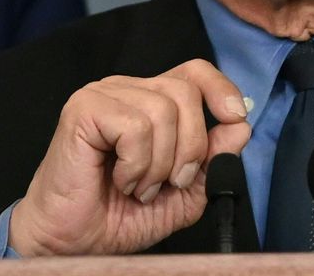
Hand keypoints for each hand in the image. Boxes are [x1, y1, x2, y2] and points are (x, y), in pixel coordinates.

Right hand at [7, 59, 250, 255]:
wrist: (73, 242)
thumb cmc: (118, 215)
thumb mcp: (183, 193)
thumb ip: (212, 160)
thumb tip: (240, 127)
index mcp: (150, 101)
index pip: (195, 72)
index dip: (221, 89)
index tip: (235, 118)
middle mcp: (127, 90)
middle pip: (185, 92)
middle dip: (190, 147)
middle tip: (169, 182)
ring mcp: (103, 95)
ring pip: (163, 110)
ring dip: (159, 164)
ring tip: (138, 186)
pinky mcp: (83, 109)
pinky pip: (135, 126)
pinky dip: (136, 164)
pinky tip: (120, 180)